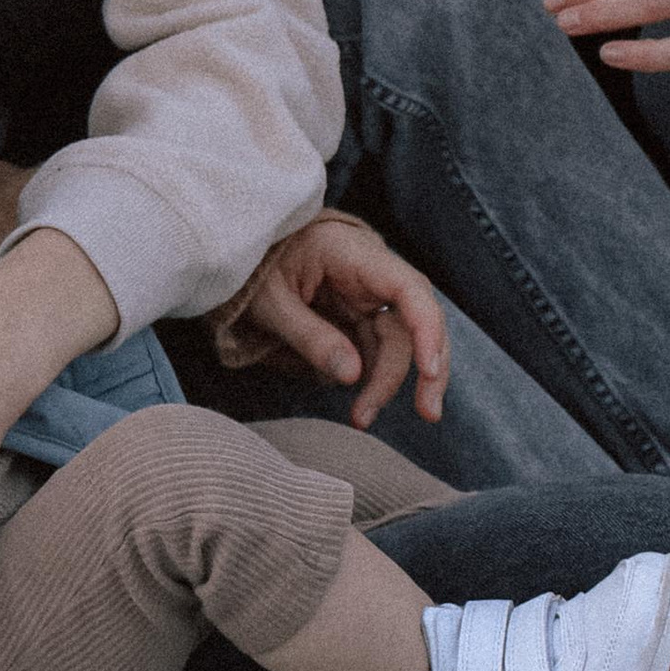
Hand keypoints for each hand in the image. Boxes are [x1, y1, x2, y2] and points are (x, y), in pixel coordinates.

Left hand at [221, 213, 448, 429]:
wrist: (239, 254)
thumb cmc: (251, 268)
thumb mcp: (269, 301)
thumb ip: (309, 336)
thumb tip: (353, 376)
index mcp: (351, 253)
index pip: (408, 288)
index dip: (427, 328)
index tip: (429, 370)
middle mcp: (370, 273)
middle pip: (412, 321)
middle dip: (421, 369)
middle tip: (428, 413)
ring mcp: (366, 296)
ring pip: (398, 341)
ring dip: (387, 381)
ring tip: (362, 417)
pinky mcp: (357, 316)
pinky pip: (376, 349)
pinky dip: (371, 377)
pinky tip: (356, 400)